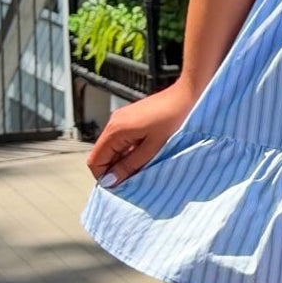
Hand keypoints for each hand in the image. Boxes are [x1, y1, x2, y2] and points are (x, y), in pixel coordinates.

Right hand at [86, 79, 200, 187]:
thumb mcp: (152, 148)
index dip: (104, 176)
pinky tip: (146, 154)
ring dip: (124, 160)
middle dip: (115, 169)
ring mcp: (121, 119)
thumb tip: (110, 181)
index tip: (119, 186)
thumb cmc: (172, 119)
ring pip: (113, 148)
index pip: (95, 160)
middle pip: (103, 154)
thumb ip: (130, 165)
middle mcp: (113, 123)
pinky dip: (129, 150)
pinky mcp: (129, 118)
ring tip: (143, 166)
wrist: (186, 96)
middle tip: (134, 178)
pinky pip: (122, 139)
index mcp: (115, 130)